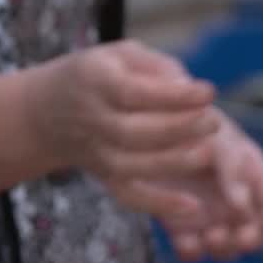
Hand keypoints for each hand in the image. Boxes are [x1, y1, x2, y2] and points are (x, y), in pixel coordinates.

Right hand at [24, 40, 219, 221]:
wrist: (47, 111)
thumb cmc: (101, 76)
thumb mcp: (122, 55)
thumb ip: (157, 67)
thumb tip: (192, 89)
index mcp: (94, 81)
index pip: (134, 92)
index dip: (173, 95)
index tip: (208, 91)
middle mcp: (91, 120)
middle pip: (133, 132)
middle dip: (179, 129)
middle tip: (215, 121)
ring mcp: (95, 153)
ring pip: (132, 167)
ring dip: (174, 164)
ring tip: (209, 153)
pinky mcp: (104, 177)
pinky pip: (129, 197)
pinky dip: (160, 204)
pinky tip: (193, 206)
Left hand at [150, 112, 262, 261]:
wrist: (146, 123)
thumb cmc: (191, 123)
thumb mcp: (218, 139)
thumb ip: (234, 171)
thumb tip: (241, 206)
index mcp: (255, 179)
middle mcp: (237, 204)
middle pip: (257, 235)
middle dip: (253, 240)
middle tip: (243, 237)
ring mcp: (209, 218)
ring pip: (227, 249)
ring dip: (225, 248)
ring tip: (213, 236)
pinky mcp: (179, 227)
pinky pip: (191, 251)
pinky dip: (192, 250)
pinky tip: (186, 239)